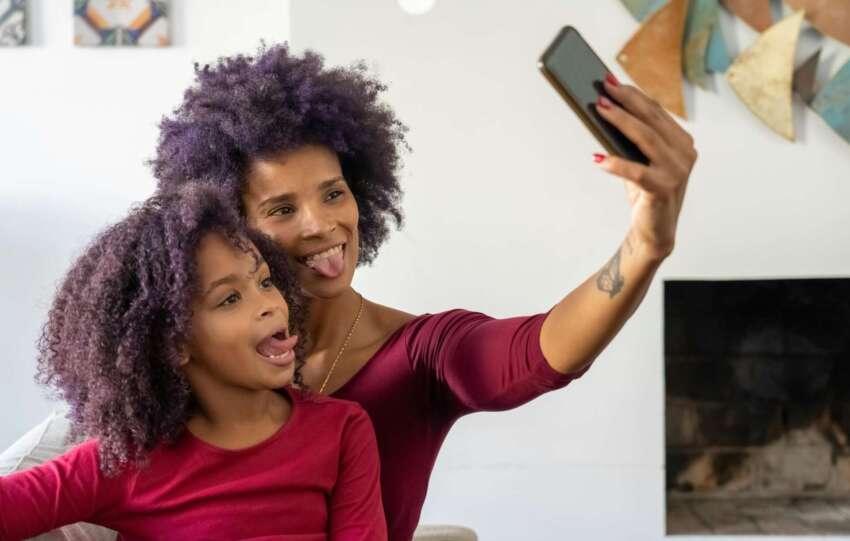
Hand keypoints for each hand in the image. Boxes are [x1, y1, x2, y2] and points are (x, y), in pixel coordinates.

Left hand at [594, 76, 696, 261]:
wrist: (655, 232)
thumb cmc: (645, 192)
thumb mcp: (640, 160)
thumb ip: (630, 139)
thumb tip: (602, 110)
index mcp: (682, 142)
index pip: (655, 111)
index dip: (632, 94)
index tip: (609, 80)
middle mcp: (684, 153)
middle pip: (651, 119)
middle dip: (625, 101)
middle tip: (601, 89)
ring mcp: (677, 171)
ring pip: (645, 138)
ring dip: (620, 122)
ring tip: (599, 110)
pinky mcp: (664, 189)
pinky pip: (637, 172)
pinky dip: (615, 164)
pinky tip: (597, 159)